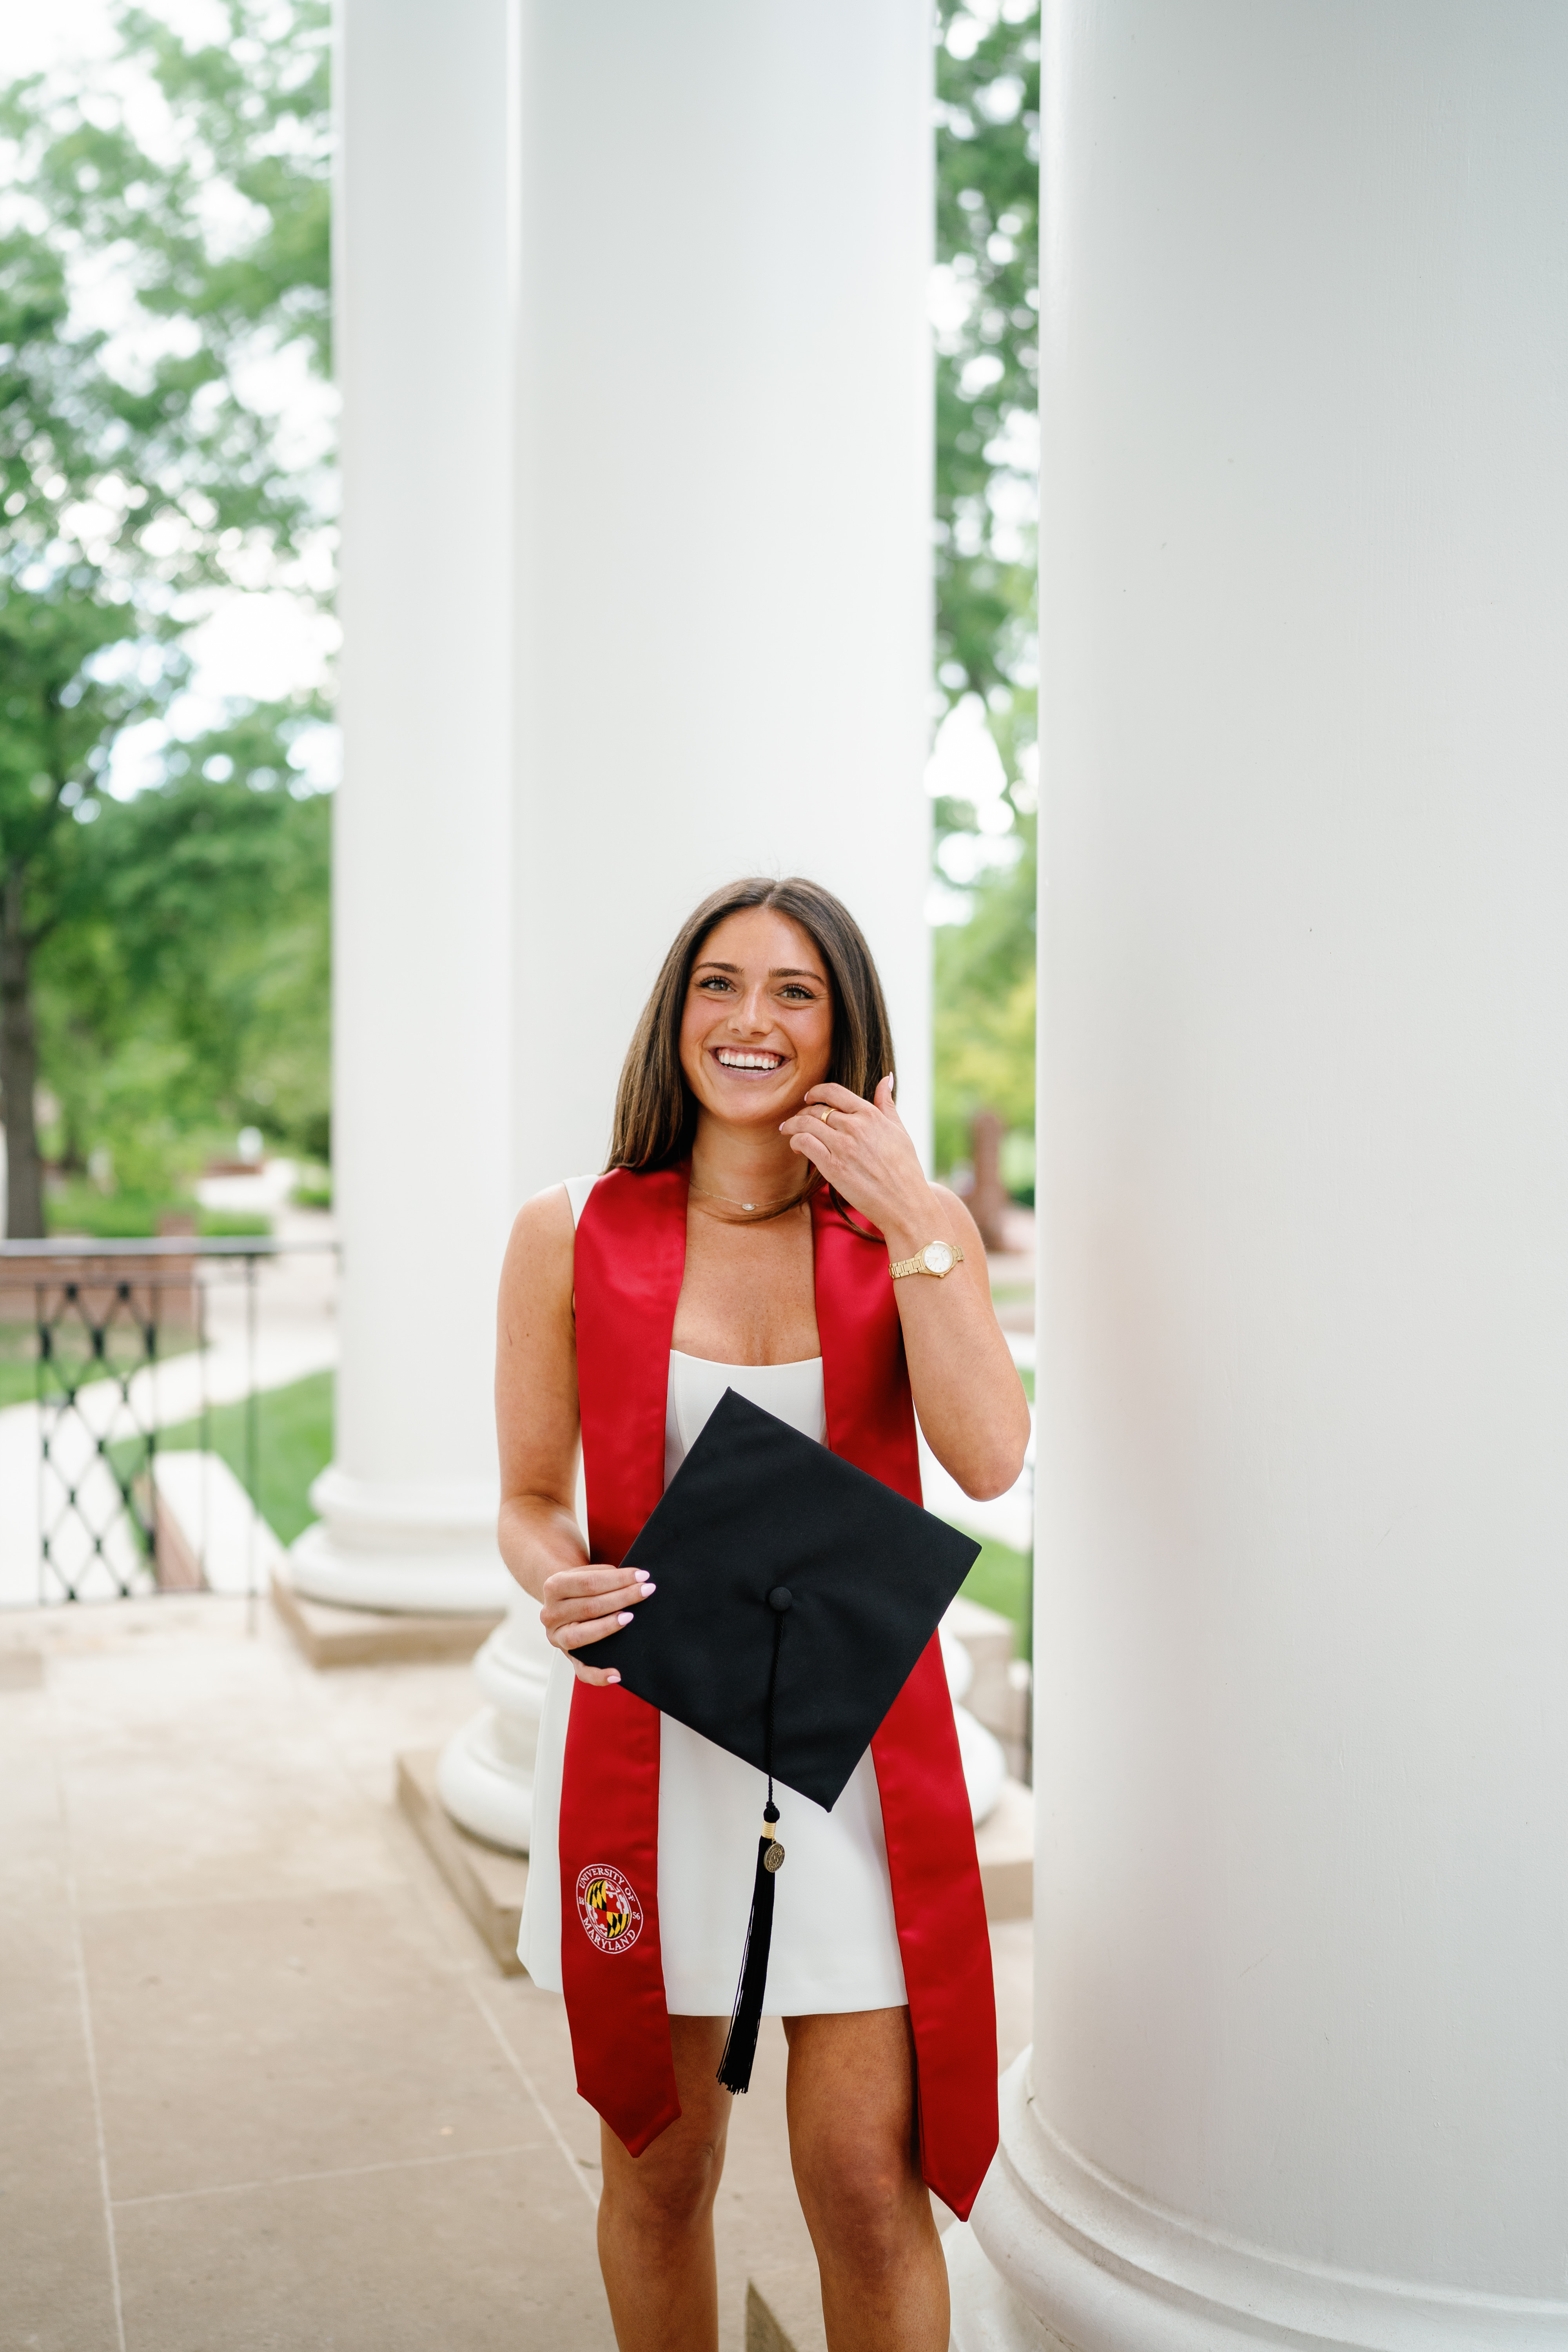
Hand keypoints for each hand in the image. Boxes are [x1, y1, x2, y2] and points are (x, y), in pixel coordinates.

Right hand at [541, 1562, 654, 1685]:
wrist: (563, 1598)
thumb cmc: (583, 1585)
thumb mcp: (586, 1572)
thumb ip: (604, 1574)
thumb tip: (637, 1581)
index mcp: (554, 1586)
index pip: (589, 1582)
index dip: (618, 1579)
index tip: (642, 1576)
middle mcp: (551, 1613)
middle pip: (590, 1607)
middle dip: (622, 1597)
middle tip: (646, 1591)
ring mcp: (558, 1637)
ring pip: (582, 1635)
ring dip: (609, 1626)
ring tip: (630, 1617)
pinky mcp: (568, 1657)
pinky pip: (581, 1671)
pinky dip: (598, 1675)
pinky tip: (616, 1674)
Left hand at [778, 1074, 937, 1252]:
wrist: (905, 1203)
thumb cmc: (905, 1169)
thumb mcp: (899, 1130)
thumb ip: (887, 1104)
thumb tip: (886, 1079)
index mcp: (871, 1115)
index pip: (834, 1091)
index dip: (816, 1092)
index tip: (809, 1097)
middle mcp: (855, 1126)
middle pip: (816, 1108)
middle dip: (803, 1112)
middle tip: (797, 1119)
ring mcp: (843, 1146)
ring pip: (805, 1123)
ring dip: (792, 1125)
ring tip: (788, 1130)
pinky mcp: (832, 1166)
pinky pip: (804, 1143)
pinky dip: (795, 1141)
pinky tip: (797, 1147)